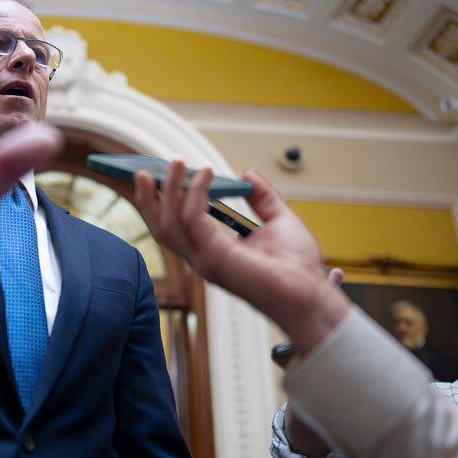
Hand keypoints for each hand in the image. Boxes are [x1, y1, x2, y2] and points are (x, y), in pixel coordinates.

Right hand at [133, 160, 349, 354]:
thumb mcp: (280, 221)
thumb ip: (262, 198)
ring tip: (177, 163)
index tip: (162, 179)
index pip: (174, 230)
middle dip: (150, 199)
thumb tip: (247, 174)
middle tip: (147, 171)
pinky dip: (195, 193)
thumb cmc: (298, 269)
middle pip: (161, 228)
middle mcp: (203, 259)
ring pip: (169, 222)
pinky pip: (192, 218)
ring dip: (169, 189)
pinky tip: (205, 175)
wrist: (310, 294)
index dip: (162, 204)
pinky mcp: (215, 256)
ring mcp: (206, 260)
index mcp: (212, 253)